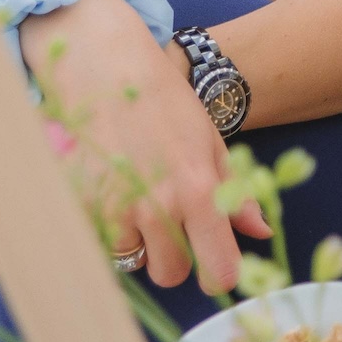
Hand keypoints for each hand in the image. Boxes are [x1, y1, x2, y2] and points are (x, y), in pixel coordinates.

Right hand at [20, 0, 267, 292]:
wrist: (105, 67)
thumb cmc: (165, 102)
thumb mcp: (210, 141)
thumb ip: (235, 193)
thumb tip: (261, 233)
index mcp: (197, 191)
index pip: (218, 271)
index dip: (217, 273)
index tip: (211, 263)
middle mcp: (156, 206)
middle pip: (170, 275)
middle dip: (172, 257)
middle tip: (168, 221)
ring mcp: (113, 208)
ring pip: (131, 261)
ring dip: (136, 242)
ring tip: (136, 199)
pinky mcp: (79, 204)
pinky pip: (99, 242)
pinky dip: (105, 228)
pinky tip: (110, 192)